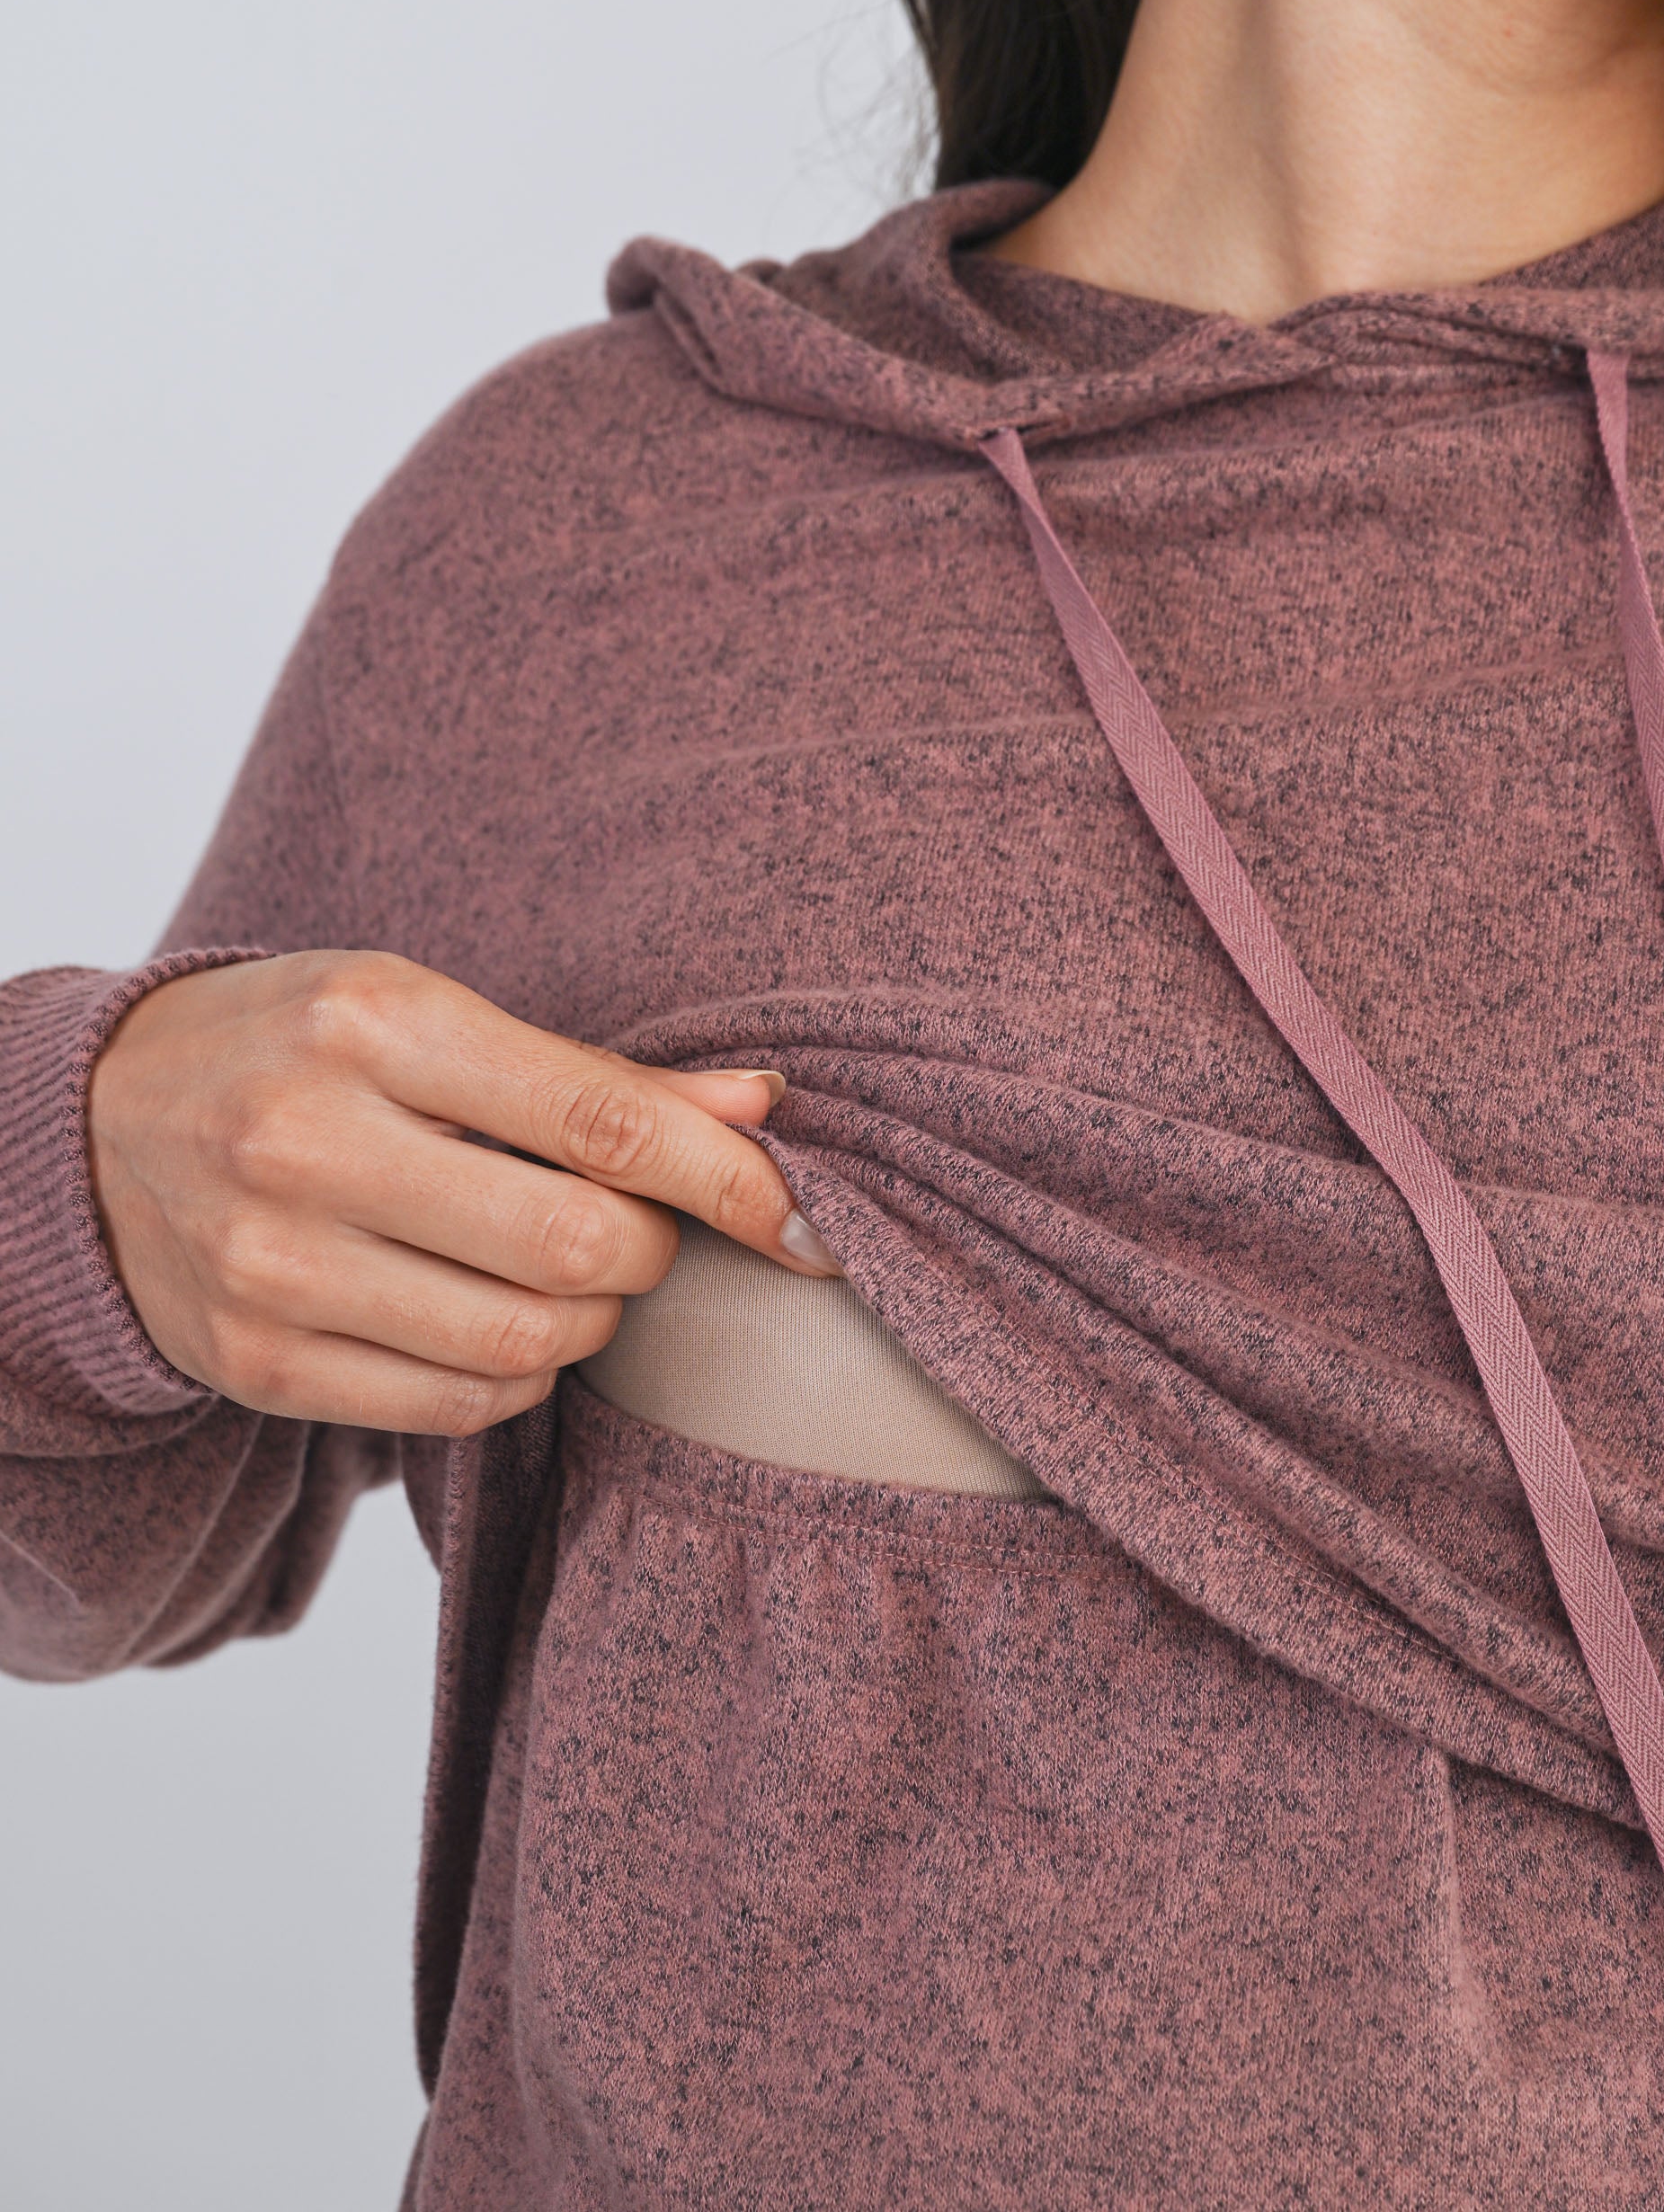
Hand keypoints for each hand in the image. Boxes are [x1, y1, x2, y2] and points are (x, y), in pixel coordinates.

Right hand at [87, 950, 835, 1434]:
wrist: (97, 1130)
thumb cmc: (302, 1051)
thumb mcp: (430, 1016)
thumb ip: (597, 1074)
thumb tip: (767, 1110)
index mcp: (373, 1023)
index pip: (599, 1118)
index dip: (729, 1182)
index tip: (807, 1224)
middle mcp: (311, 1141)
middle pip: (576, 1246)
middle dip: (646, 1252)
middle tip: (630, 1228)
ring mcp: (273, 1263)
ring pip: (526, 1341)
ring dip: (587, 1319)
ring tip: (558, 1271)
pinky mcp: (257, 1363)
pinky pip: (456, 1405)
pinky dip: (516, 1376)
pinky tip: (494, 1322)